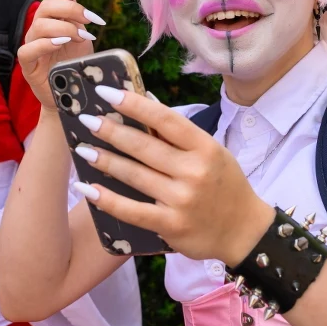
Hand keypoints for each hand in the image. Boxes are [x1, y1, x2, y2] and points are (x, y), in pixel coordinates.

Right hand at [18, 0, 102, 107]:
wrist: (70, 95)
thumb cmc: (73, 63)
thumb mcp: (80, 35)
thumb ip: (72, 10)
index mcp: (52, 19)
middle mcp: (39, 29)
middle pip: (46, 7)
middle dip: (71, 9)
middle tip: (91, 20)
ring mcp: (31, 45)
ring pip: (39, 26)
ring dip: (63, 27)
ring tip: (80, 37)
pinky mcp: (27, 64)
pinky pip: (28, 49)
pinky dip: (45, 44)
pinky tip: (60, 43)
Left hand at [67, 86, 274, 262]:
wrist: (244, 232)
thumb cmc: (225, 187)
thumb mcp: (212, 154)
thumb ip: (180, 134)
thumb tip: (146, 101)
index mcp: (205, 148)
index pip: (166, 119)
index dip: (135, 104)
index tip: (107, 93)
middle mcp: (194, 171)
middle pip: (144, 146)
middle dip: (111, 130)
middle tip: (86, 119)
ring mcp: (182, 200)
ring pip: (134, 175)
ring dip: (104, 160)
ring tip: (82, 148)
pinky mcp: (171, 225)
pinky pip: (132, 210)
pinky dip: (107, 200)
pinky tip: (88, 188)